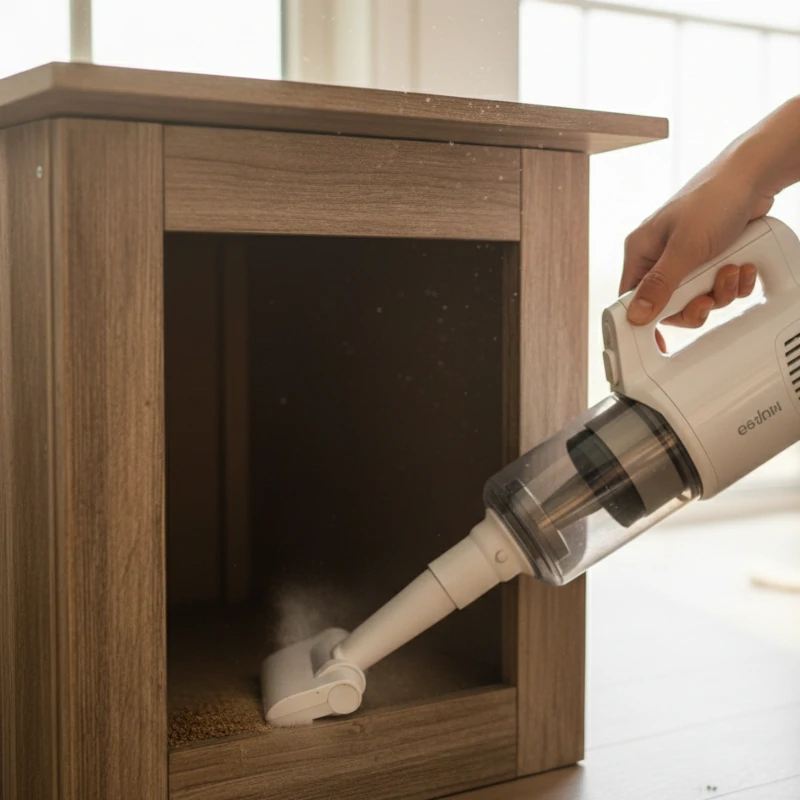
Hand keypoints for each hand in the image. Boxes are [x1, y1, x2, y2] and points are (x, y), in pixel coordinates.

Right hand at [620, 162, 768, 344]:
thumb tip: (636, 315)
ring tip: (731, 271)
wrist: (754, 176)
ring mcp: (687, 259)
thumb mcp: (685, 247)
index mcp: (642, 252)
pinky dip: (733, 283)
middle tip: (708, 298)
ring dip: (720, 292)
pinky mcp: (710, 259)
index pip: (630, 299)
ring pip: (696, 298)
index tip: (657, 342)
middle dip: (696, 304)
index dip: (643, 322)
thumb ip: (660, 285)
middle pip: (668, 306)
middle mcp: (660, 257)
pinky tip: (741, 267)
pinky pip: (717, 287)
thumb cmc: (714, 198)